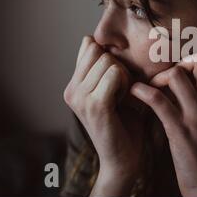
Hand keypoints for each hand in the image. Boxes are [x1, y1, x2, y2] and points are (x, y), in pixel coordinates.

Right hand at [63, 36, 144, 196]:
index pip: (89, 46)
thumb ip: (103, 67)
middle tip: (121, 90)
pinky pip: (114, 74)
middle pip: (99, 51)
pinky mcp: (94, 105)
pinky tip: (124, 101)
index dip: (109, 57)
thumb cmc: (125, 122)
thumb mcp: (111, 89)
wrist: (124, 158)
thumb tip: (91, 37)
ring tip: (122, 97)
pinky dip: (125, 84)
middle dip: (117, 65)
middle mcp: (71, 90)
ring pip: (108, 61)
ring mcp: (80, 98)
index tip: (117, 79)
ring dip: (123, 76)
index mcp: (73, 85)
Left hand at [130, 51, 196, 196]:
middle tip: (164, 74)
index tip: (176, 64)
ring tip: (147, 87)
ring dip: (157, 77)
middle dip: (179, 59)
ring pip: (177, 76)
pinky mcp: (180, 132)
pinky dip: (143, 93)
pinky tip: (134, 92)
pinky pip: (160, 102)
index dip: (193, 54)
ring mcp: (196, 116)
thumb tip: (184, 77)